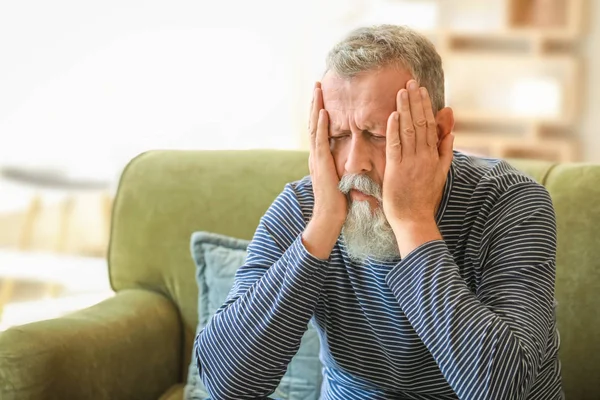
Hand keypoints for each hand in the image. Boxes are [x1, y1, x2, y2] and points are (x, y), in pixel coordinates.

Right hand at [308, 82, 346, 223]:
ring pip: (315, 127)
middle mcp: (316, 155)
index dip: (321, 112)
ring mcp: (317, 159)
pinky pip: (320, 141)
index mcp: (321, 157)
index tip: (324, 96)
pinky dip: (321, 126)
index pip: (321, 129)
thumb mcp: (340, 179)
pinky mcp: (321, 164)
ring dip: (316, 108)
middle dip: (316, 103)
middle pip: (315, 123)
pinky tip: (324, 113)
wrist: (328, 217)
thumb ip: (342, 165)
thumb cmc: (338, 202)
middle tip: (317, 84)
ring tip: (317, 90)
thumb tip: (352, 157)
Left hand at [383, 80, 453, 227]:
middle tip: (410, 82)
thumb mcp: (441, 174)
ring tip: (401, 91)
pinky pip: (395, 146)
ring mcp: (410, 163)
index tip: (421, 90)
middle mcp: (423, 156)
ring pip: (408, 131)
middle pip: (420, 123)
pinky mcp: (396, 170)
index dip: (425, 106)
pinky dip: (394, 130)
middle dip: (415, 101)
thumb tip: (451, 133)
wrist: (415, 220)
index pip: (430, 125)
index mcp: (433, 156)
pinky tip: (393, 115)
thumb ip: (445, 152)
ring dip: (405, 109)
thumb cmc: (425, 199)